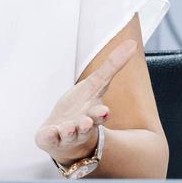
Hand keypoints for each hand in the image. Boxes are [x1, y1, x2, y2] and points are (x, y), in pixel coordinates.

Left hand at [35, 39, 135, 165]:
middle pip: (85, 128)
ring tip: (68, 127)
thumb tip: (133, 43)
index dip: (100, 113)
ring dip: (68, 131)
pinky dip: (49, 136)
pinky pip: (49, 139)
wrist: (66, 137)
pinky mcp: (50, 139)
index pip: (98, 115)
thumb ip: (112, 67)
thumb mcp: (95, 86)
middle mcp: (81, 128)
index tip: (104, 111)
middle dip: (85, 125)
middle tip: (85, 122)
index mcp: (93, 115)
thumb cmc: (82, 108)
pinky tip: (49, 132)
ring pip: (68, 135)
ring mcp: (65, 135)